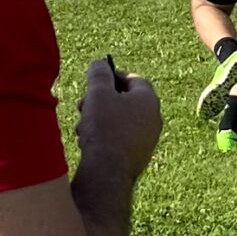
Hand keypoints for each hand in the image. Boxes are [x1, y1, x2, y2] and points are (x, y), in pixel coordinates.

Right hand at [77, 57, 162, 179]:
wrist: (108, 171)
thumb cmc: (105, 128)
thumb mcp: (98, 94)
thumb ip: (99, 74)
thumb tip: (100, 63)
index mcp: (149, 100)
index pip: (134, 80)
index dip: (112, 77)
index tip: (96, 81)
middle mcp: (154, 119)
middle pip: (125, 101)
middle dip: (101, 101)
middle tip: (83, 106)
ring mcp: (148, 140)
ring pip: (120, 121)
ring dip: (99, 120)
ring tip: (82, 128)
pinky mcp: (138, 157)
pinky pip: (120, 139)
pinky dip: (104, 137)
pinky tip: (88, 143)